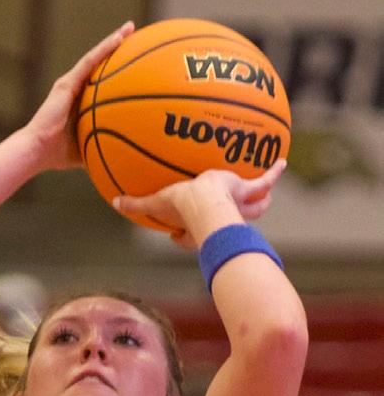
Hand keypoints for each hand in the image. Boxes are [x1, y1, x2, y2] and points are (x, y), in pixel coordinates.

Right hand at [24, 22, 133, 171]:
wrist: (36, 150)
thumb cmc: (57, 155)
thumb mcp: (86, 150)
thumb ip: (102, 149)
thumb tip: (122, 163)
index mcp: (78, 102)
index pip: (100, 82)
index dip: (115, 70)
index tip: (134, 62)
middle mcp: (74, 88)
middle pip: (99, 64)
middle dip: (117, 49)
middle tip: (135, 36)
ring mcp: (69, 83)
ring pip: (96, 57)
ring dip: (113, 41)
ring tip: (130, 28)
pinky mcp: (67, 83)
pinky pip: (90, 61)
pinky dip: (105, 49)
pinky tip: (119, 38)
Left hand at [114, 159, 286, 248]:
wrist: (207, 203)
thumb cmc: (182, 207)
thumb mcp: (155, 202)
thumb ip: (135, 203)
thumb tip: (113, 202)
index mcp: (195, 225)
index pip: (187, 235)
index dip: (181, 235)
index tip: (175, 234)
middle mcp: (220, 218)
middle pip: (225, 220)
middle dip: (226, 220)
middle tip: (229, 213)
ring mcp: (237, 206)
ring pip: (253, 206)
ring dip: (259, 202)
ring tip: (266, 194)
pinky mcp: (247, 190)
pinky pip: (264, 181)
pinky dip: (274, 172)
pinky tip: (282, 160)